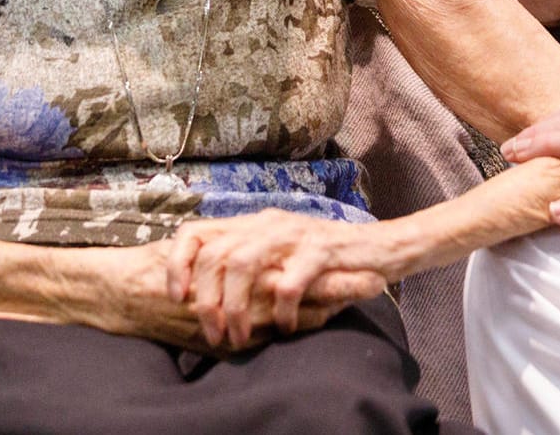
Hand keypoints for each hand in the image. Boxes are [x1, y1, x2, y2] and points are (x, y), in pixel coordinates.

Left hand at [164, 211, 400, 350]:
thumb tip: (203, 296)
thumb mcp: (280, 257)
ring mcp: (294, 234)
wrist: (381, 246)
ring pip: (243, 265)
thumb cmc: (326, 259)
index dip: (178, 264)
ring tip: (240, 337)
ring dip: (235, 307)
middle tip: (214, 334)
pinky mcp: (321, 250)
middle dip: (207, 300)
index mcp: (252, 224)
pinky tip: (286, 328)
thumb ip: (249, 266)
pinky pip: (289, 283)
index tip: (178, 298)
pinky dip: (281, 311)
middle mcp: (267, 223)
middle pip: (214, 254)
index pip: (196, 232)